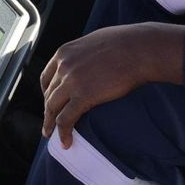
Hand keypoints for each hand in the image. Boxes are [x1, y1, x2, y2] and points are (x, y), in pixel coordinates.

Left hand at [40, 22, 184, 146]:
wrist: (138, 49)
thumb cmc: (125, 43)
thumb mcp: (94, 42)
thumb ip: (82, 54)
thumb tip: (85, 64)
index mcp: (64, 53)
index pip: (47, 77)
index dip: (46, 92)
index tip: (48, 101)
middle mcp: (63, 66)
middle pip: (49, 94)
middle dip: (48, 110)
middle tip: (49, 123)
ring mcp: (71, 82)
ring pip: (53, 108)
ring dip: (51, 124)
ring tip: (51, 135)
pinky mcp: (83, 96)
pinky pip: (66, 119)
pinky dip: (63, 133)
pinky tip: (66, 142)